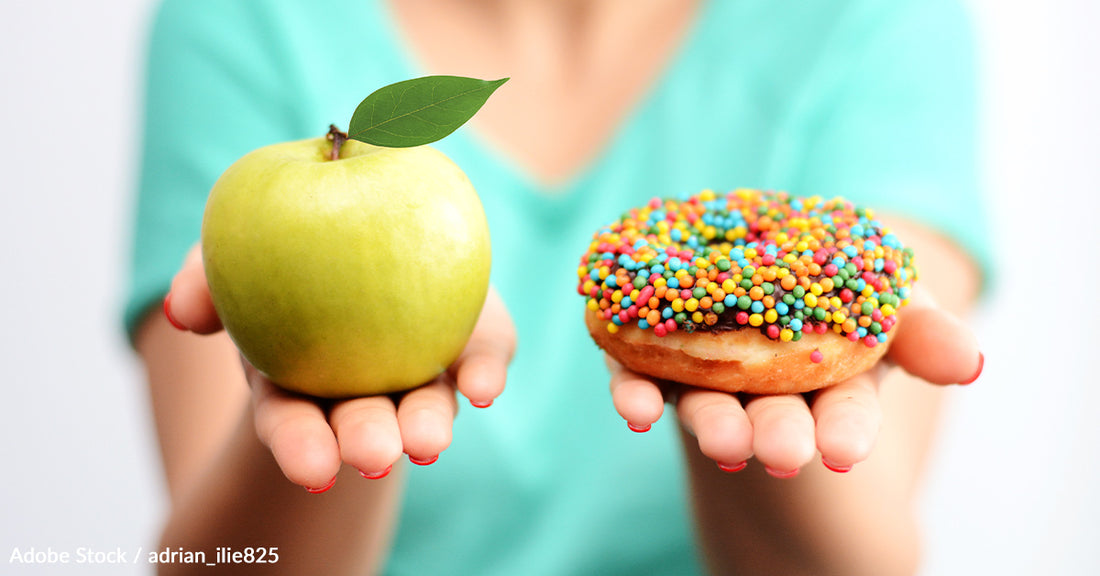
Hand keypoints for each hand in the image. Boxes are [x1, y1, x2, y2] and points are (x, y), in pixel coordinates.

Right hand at [164, 245, 515, 490]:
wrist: (370, 224)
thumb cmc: (289, 249)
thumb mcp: (233, 254)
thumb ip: (203, 275)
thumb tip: (185, 313)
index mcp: (298, 378)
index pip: (292, 420)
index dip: (300, 444)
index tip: (313, 468)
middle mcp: (363, 387)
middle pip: (364, 422)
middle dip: (367, 442)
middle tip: (375, 456)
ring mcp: (421, 370)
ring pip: (426, 405)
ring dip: (426, 424)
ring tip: (428, 442)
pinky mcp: (471, 341)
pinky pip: (482, 357)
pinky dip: (484, 372)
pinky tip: (485, 387)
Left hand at [607, 286, 981, 476]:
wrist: (760, 258)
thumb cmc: (838, 287)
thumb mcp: (889, 297)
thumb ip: (922, 329)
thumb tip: (969, 362)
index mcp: (829, 382)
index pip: (843, 414)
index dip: (847, 431)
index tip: (847, 452)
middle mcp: (764, 389)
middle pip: (772, 419)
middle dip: (779, 435)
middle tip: (781, 454)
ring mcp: (705, 374)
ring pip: (705, 406)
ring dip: (713, 425)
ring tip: (720, 443)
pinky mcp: (647, 353)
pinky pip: (635, 375)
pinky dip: (634, 393)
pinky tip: (635, 410)